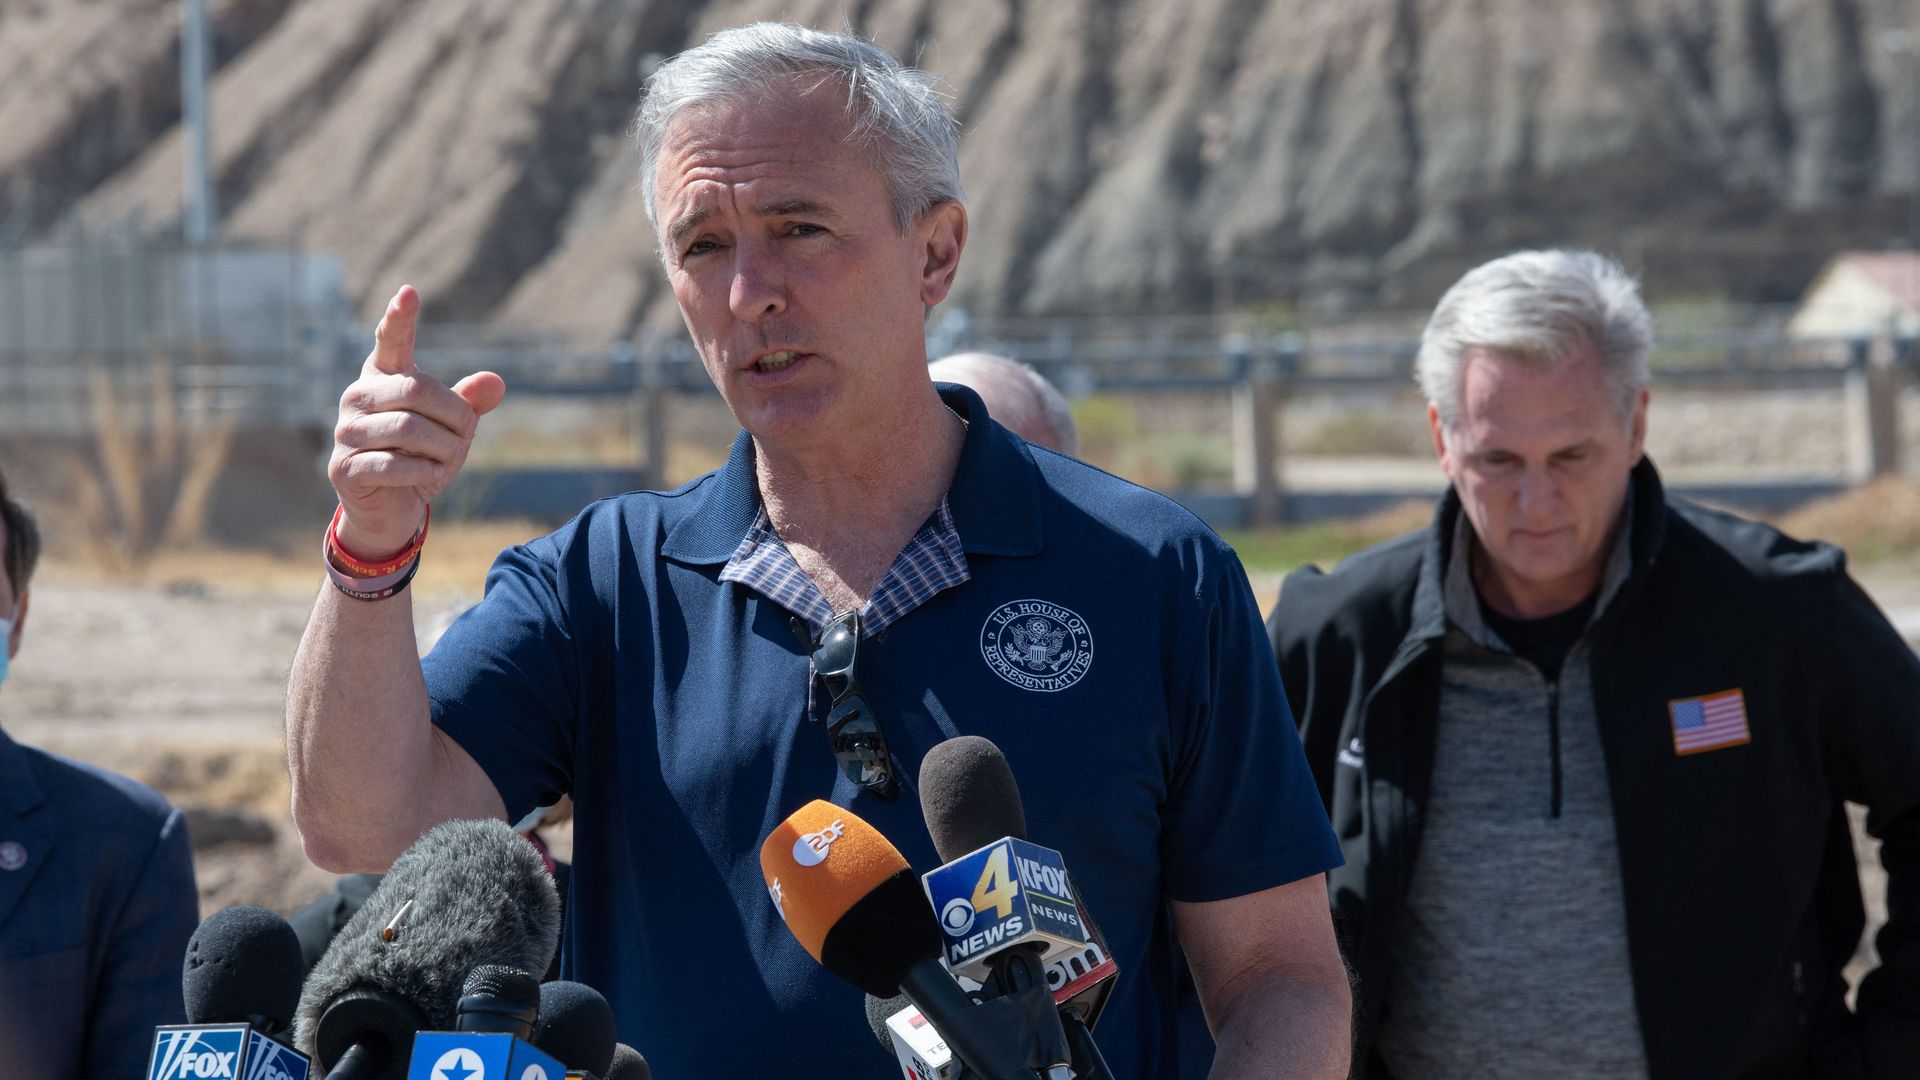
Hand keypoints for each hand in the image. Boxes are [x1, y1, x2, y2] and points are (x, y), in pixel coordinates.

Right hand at [328, 286, 505, 555]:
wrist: (390, 511)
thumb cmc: (421, 459)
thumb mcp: (452, 431)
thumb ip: (470, 404)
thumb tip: (496, 383)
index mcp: (383, 377)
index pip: (391, 340)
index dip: (399, 317)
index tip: (410, 291)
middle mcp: (358, 397)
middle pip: (416, 389)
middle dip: (454, 416)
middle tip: (464, 437)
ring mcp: (345, 431)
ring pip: (408, 428)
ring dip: (443, 448)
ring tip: (447, 461)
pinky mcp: (343, 467)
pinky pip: (395, 464)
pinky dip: (425, 473)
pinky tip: (431, 477)